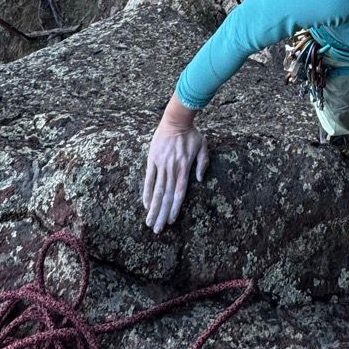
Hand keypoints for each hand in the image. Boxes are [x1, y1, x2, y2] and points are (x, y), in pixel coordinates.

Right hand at [143, 111, 208, 232]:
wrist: (176, 119)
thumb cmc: (191, 133)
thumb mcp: (203, 146)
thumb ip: (203, 163)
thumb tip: (199, 180)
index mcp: (184, 168)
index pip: (179, 194)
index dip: (174, 209)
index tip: (170, 222)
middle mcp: (172, 169)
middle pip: (167, 196)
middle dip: (161, 214)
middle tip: (156, 230)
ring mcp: (161, 165)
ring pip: (157, 191)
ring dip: (153, 208)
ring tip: (148, 222)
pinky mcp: (153, 159)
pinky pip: (149, 178)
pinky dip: (147, 192)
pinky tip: (145, 204)